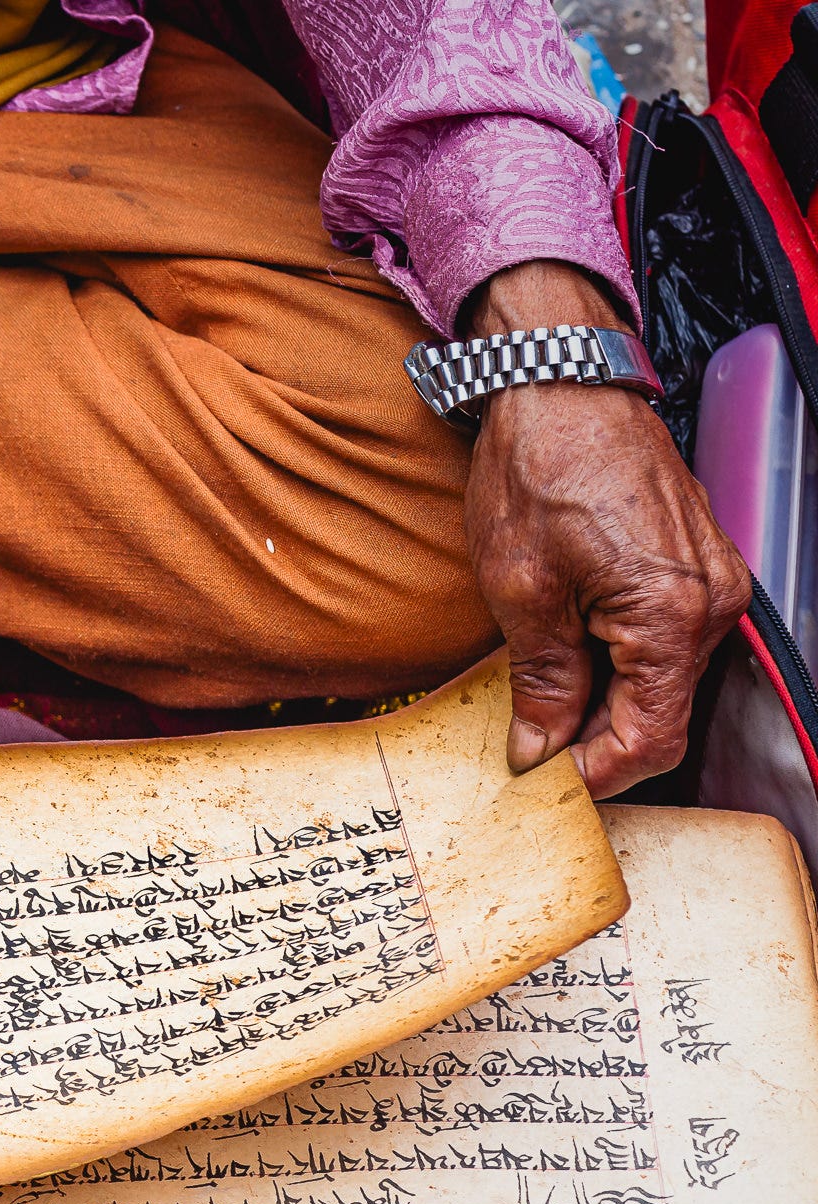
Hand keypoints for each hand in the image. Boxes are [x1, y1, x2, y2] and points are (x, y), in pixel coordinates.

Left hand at [462, 262, 749, 798]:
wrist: (562, 385)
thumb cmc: (539, 471)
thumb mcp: (521, 589)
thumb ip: (542, 679)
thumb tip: (540, 748)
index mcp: (673, 614)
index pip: (653, 737)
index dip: (599, 774)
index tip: (547, 787)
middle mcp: (713, 602)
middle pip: (664, 714)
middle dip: (599, 744)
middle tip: (532, 755)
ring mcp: (713, 581)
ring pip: (665, 680)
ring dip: (607, 705)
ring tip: (541, 709)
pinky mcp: (696, 565)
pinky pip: (666, 640)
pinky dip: (620, 665)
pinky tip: (569, 663)